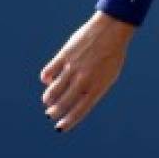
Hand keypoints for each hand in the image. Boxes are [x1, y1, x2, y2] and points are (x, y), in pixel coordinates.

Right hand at [40, 12, 135, 131]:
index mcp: (97, 87)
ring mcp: (73, 67)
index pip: (79, 110)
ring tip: (48, 100)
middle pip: (63, 103)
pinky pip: (48, 72)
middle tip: (50, 113)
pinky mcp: (65, 55)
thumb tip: (76, 100)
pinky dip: (46, 78)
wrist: (112, 29)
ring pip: (53, 90)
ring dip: (48, 98)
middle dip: (54, 111)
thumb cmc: (112, 54)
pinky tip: (48, 80)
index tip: (59, 127)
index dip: (68, 121)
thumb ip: (94, 89)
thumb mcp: (109, 75)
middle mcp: (84, 79)